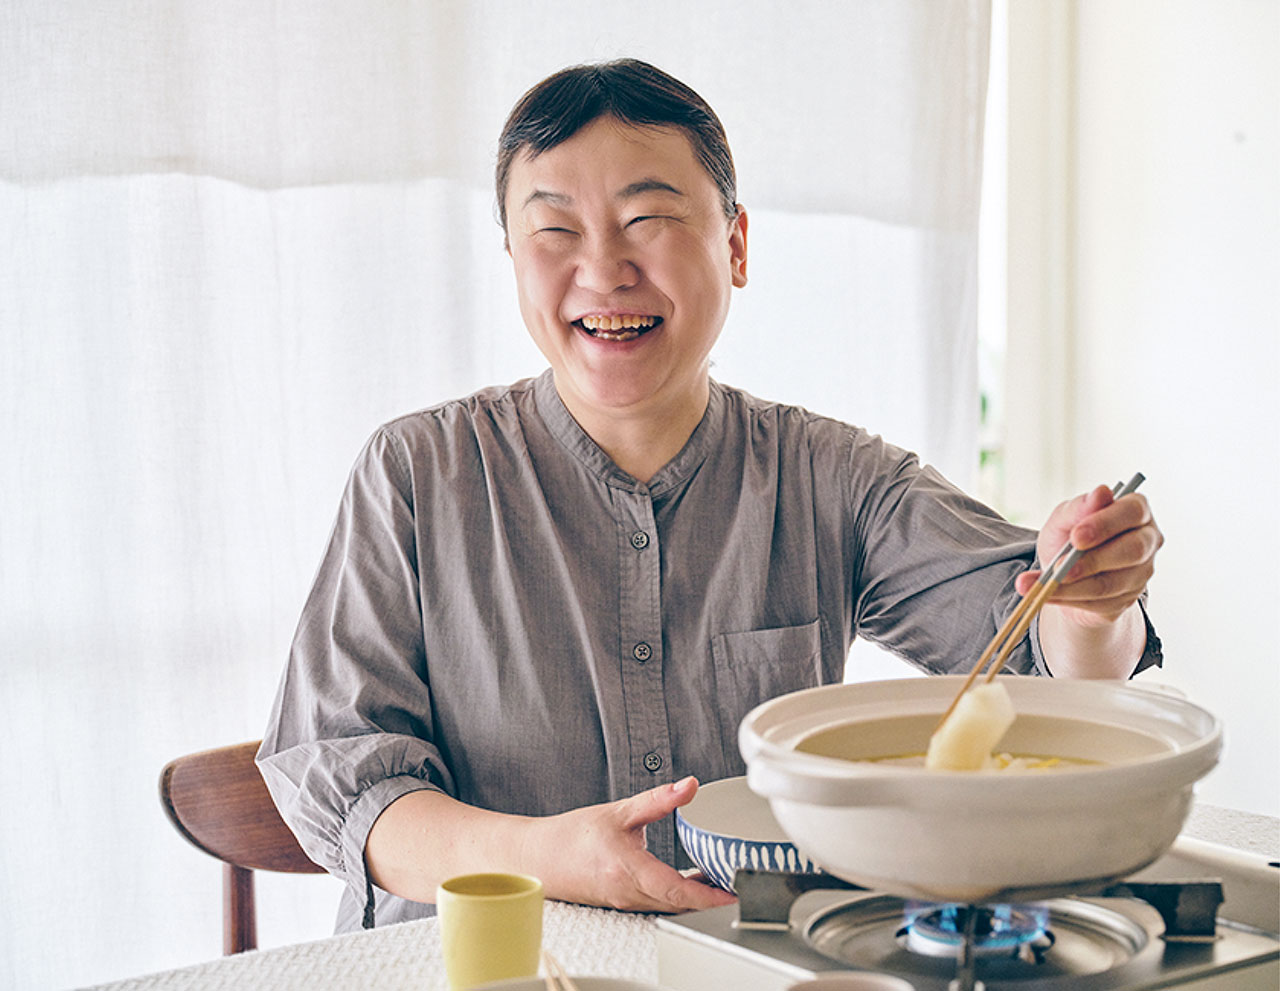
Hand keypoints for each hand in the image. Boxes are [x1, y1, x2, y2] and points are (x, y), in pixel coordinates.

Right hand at [523, 776, 736, 912]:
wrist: (539, 858)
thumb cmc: (573, 837)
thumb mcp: (619, 811)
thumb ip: (657, 799)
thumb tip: (689, 786)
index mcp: (627, 870)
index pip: (677, 891)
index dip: (709, 896)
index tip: (734, 891)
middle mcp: (629, 893)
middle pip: (680, 905)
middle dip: (713, 898)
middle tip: (741, 881)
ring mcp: (627, 902)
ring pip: (671, 906)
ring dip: (698, 897)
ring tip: (723, 878)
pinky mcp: (625, 902)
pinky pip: (659, 903)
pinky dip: (680, 895)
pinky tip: (693, 880)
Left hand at [1017, 483, 1162, 628]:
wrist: (1064, 573)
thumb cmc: (1069, 536)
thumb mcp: (1064, 519)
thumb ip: (1078, 507)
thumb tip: (1101, 492)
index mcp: (1136, 510)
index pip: (1132, 512)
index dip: (1105, 524)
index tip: (1076, 536)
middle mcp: (1147, 540)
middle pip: (1132, 550)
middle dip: (1093, 560)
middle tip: (1061, 566)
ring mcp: (1141, 573)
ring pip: (1112, 583)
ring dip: (1074, 585)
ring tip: (1045, 583)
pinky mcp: (1128, 599)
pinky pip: (1100, 603)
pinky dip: (1068, 599)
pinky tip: (1046, 595)